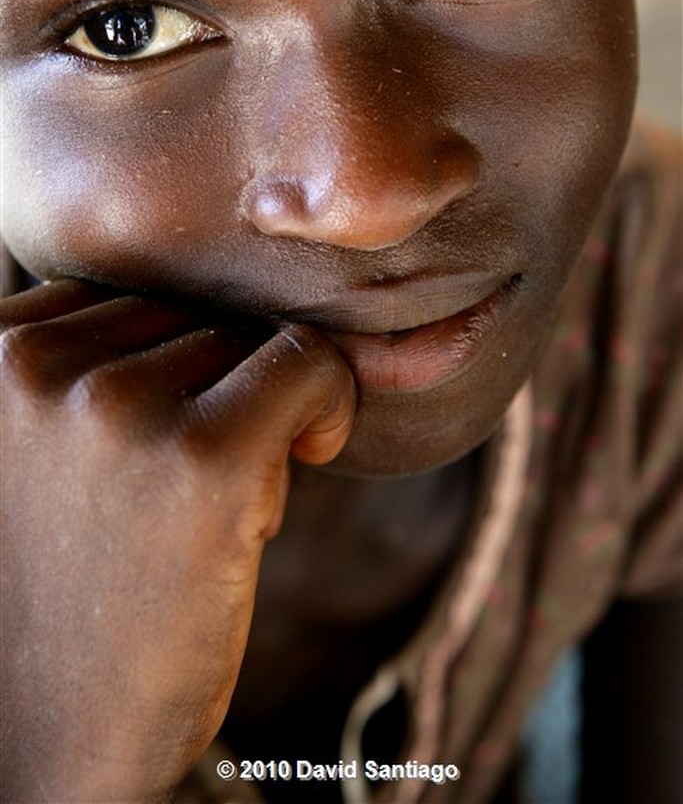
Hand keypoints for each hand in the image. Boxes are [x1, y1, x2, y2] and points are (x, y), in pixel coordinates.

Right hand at [0, 280, 354, 802]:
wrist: (51, 739)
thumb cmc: (61, 581)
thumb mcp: (39, 445)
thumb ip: (88, 361)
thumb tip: (216, 289)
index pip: (129, 297)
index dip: (169, 367)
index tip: (167, 440)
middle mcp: (32, 366)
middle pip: (192, 315)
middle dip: (213, 389)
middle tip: (184, 486)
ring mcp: (113, 407)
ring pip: (249, 342)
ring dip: (256, 412)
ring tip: (211, 498)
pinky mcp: (202, 460)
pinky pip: (308, 367)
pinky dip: (327, 403)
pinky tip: (305, 458)